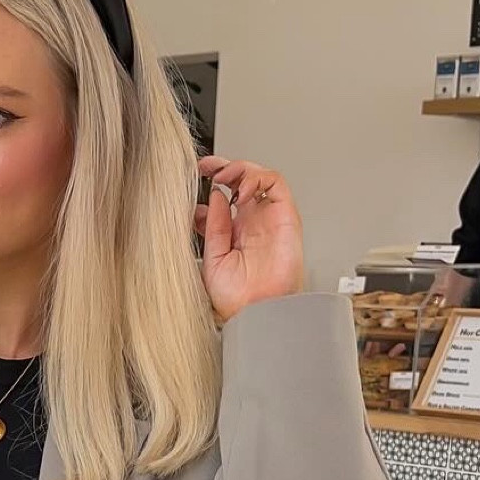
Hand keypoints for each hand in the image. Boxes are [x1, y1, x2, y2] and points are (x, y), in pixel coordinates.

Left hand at [194, 157, 303, 323]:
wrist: (256, 312)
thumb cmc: (236, 299)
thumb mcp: (212, 259)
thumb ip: (213, 227)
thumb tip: (215, 197)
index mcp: (233, 231)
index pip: (223, 196)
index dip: (210, 182)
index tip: (193, 176)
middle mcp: (252, 221)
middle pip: (241, 180)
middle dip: (223, 166)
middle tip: (206, 167)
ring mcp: (269, 217)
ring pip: (260, 176)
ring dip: (240, 168)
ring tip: (223, 177)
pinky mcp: (285, 215)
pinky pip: (276, 183)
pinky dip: (258, 177)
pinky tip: (241, 190)